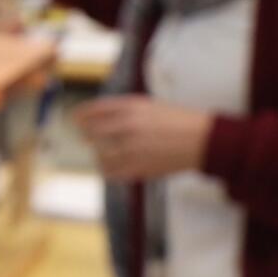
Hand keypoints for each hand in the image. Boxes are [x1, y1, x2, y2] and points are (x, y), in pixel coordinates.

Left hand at [73, 97, 212, 181]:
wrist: (203, 139)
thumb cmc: (178, 120)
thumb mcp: (150, 105)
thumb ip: (124, 110)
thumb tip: (98, 117)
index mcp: (131, 107)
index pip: (94, 110)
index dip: (81, 115)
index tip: (74, 118)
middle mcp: (128, 125)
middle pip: (92, 132)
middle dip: (86, 134)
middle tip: (84, 138)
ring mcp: (132, 147)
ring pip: (100, 153)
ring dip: (97, 154)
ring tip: (99, 154)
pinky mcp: (139, 166)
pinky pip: (112, 171)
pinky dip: (106, 169)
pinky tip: (108, 167)